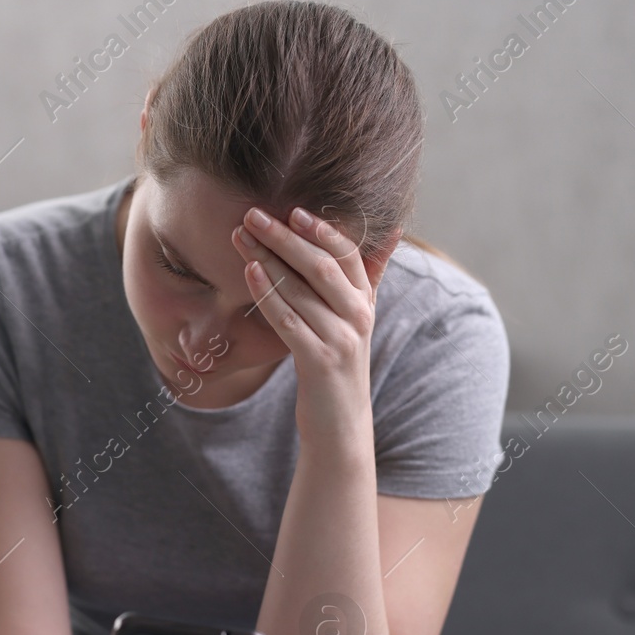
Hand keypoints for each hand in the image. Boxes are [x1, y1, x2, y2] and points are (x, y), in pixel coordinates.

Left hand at [233, 206, 387, 443]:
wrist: (340, 423)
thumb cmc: (340, 363)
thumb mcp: (358, 318)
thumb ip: (369, 275)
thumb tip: (394, 229)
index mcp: (365, 302)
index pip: (348, 255)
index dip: (322, 230)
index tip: (292, 210)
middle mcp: (357, 317)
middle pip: (321, 266)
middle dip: (284, 238)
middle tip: (253, 216)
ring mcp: (340, 340)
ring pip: (300, 290)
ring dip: (267, 260)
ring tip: (241, 238)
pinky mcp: (318, 362)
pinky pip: (288, 321)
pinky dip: (267, 294)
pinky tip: (249, 273)